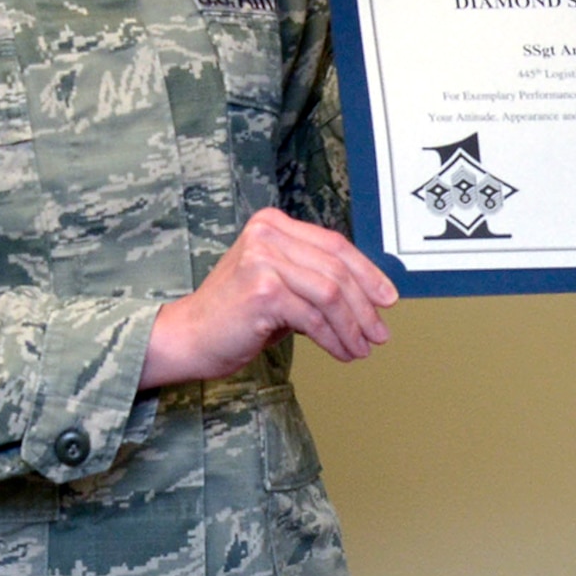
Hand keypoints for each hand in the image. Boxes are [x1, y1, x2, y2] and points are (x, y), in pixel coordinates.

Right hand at [140, 208, 397, 387]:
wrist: (188, 337)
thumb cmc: (235, 313)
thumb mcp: (278, 281)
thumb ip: (313, 276)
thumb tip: (370, 293)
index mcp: (274, 224)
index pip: (335, 244)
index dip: (367, 272)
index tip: (388, 298)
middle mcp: (268, 234)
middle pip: (337, 268)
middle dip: (365, 304)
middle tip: (381, 332)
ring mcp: (264, 260)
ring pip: (331, 294)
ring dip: (353, 326)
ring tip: (363, 348)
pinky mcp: (263, 291)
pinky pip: (314, 318)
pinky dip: (335, 338)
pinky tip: (343, 352)